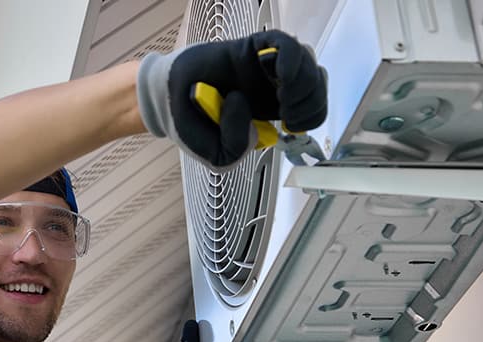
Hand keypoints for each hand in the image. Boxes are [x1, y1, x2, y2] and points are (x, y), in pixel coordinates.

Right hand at [137, 30, 327, 170]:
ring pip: (308, 67)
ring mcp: (265, 66)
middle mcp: (272, 88)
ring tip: (278, 93)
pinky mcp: (253, 47)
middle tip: (284, 110)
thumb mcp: (215, 155)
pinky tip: (280, 73)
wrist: (164, 95)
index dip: (307, 118)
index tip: (286, 124)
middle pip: (317, 89)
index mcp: (270, 112)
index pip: (311, 112)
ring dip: (303, 85)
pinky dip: (291, 59)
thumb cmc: (191, 121)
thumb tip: (253, 120)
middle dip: (309, 103)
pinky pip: (286, 45)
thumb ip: (236, 150)